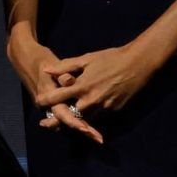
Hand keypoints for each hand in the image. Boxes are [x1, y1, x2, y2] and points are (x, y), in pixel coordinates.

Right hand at [9, 29, 102, 142]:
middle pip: (67, 122)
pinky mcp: (56, 105)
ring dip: (84, 128)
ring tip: (98, 137)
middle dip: (83, 130)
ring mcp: (52, 106)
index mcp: (48, 95)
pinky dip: (80, 121)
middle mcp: (49, 104)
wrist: (26, 59)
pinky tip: (92, 129)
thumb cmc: (41, 60)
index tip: (86, 129)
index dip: (74, 122)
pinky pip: (68, 116)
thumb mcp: (50, 63)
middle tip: (98, 138)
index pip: (62, 113)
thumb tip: (69, 81)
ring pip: (68, 122)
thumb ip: (61, 74)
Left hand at [46, 42, 160, 115]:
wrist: (138, 64)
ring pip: (85, 118)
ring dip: (76, 118)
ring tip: (64, 118)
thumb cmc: (111, 58)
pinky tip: (86, 115)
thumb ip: (65, 67)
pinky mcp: (115, 110)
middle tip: (49, 118)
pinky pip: (99, 117)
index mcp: (82, 86)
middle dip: (60, 116)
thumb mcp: (86, 59)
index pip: (58, 97)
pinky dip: (91, 117)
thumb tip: (47, 70)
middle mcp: (92, 100)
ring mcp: (105, 107)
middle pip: (71, 114)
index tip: (38, 101)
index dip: (46, 100)